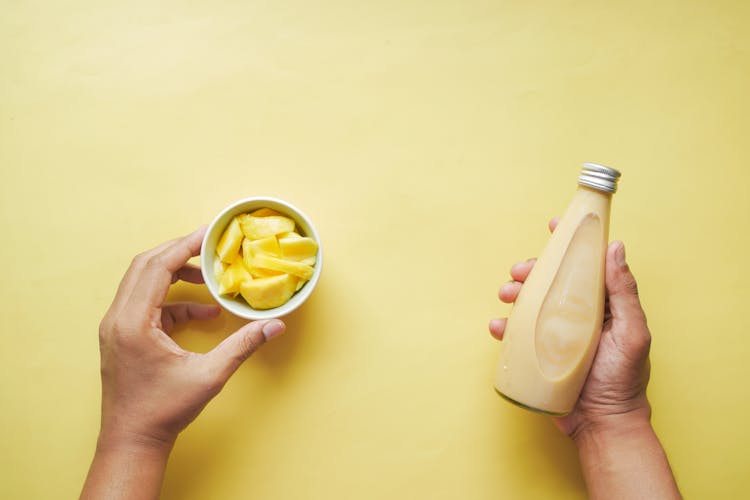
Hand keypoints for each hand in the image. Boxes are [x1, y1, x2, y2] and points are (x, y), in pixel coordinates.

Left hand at [82, 227, 284, 498]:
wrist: (132, 441)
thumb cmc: (164, 411)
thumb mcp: (209, 376)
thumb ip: (243, 346)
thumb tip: (275, 325)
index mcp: (134, 322)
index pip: (157, 267)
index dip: (185, 245)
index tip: (209, 233)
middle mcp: (118, 318)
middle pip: (145, 265)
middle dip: (179, 251)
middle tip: (210, 245)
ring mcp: (116, 326)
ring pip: (142, 281)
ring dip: (175, 273)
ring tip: (208, 276)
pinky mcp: (122, 335)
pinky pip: (147, 303)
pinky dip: (174, 301)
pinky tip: (204, 312)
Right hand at [489, 218, 651, 438]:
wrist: (602, 423)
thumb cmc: (623, 380)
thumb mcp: (632, 333)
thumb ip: (624, 293)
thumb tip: (615, 247)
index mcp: (602, 304)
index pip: (585, 265)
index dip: (570, 243)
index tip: (554, 225)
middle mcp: (578, 313)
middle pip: (552, 280)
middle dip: (532, 269)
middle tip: (518, 271)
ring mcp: (557, 332)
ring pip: (531, 301)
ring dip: (515, 293)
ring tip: (506, 296)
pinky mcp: (540, 351)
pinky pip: (518, 332)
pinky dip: (506, 326)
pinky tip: (499, 328)